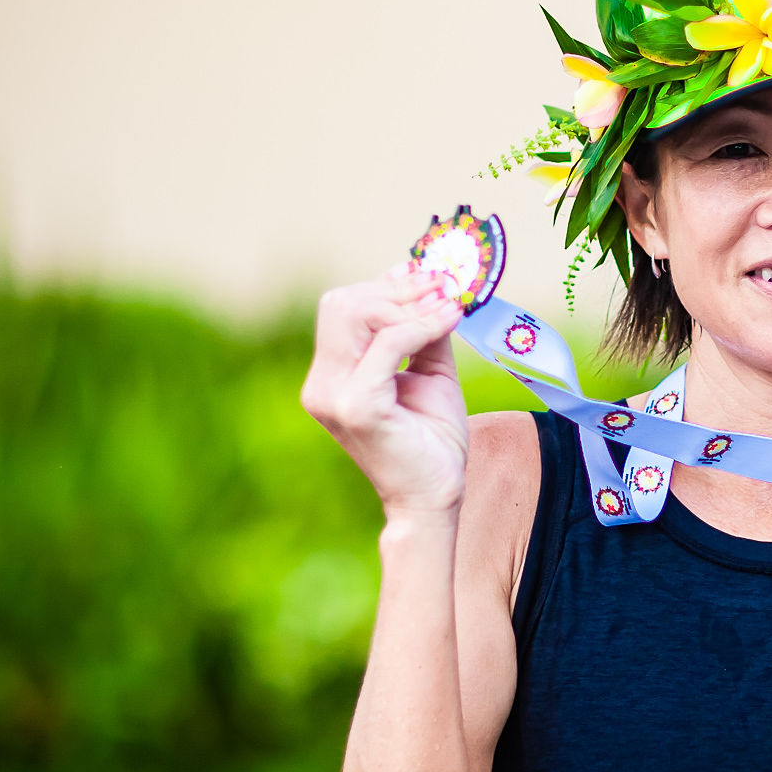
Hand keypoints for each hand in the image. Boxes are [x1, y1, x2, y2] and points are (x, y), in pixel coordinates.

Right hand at [301, 267, 469, 524]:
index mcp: (331, 375)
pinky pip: (387, 344)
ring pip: (356, 315)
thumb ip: (423, 329)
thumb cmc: (431, 438)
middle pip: (341, 304)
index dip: (385, 285)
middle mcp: (321, 384)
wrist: (435, 496)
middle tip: (443, 288)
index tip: (429, 276)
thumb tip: (430, 283)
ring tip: (449, 306)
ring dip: (409, 304)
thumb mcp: (429, 371)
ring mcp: (333, 396)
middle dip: (396, 290)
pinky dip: (420, 326)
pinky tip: (450, 321)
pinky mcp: (357, 407)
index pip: (341, 308)